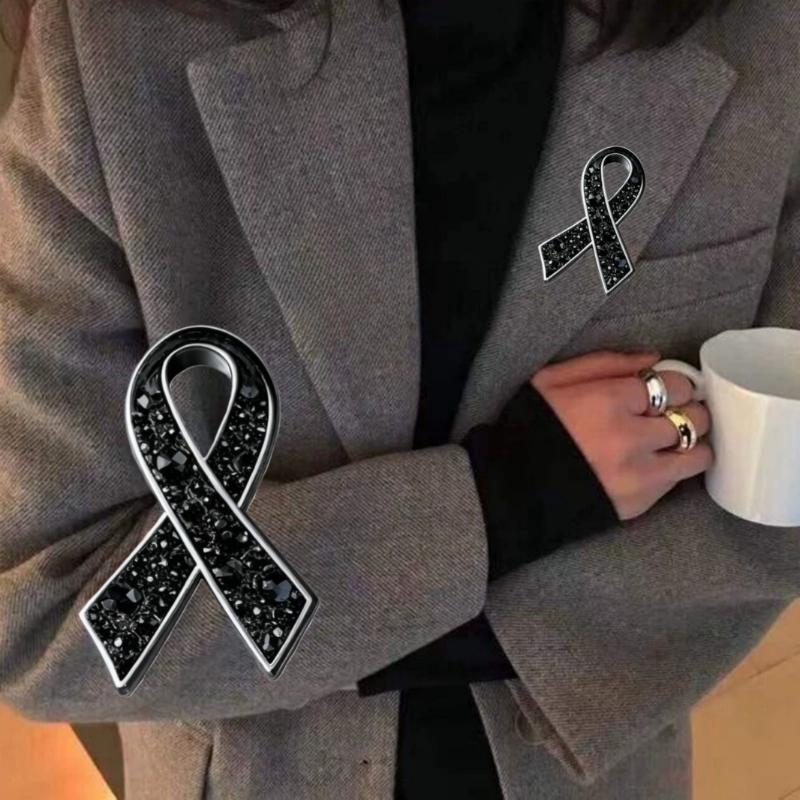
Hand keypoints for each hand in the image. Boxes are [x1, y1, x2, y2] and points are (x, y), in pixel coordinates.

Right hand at [530, 350, 712, 520]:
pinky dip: (672, 469)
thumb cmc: (529, 427)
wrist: (510, 488)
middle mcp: (630, 438)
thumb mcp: (551, 380)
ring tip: (674, 440)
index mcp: (608, 401)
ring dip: (692, 442)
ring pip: (697, 453)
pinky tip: (653, 463)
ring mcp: (638, 474)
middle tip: (676, 412)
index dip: (675, 384)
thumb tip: (652, 358)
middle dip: (689, 410)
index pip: (674, 385)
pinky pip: (677, 481)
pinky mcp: (639, 503)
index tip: (667, 389)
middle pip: (693, 417)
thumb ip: (604, 363)